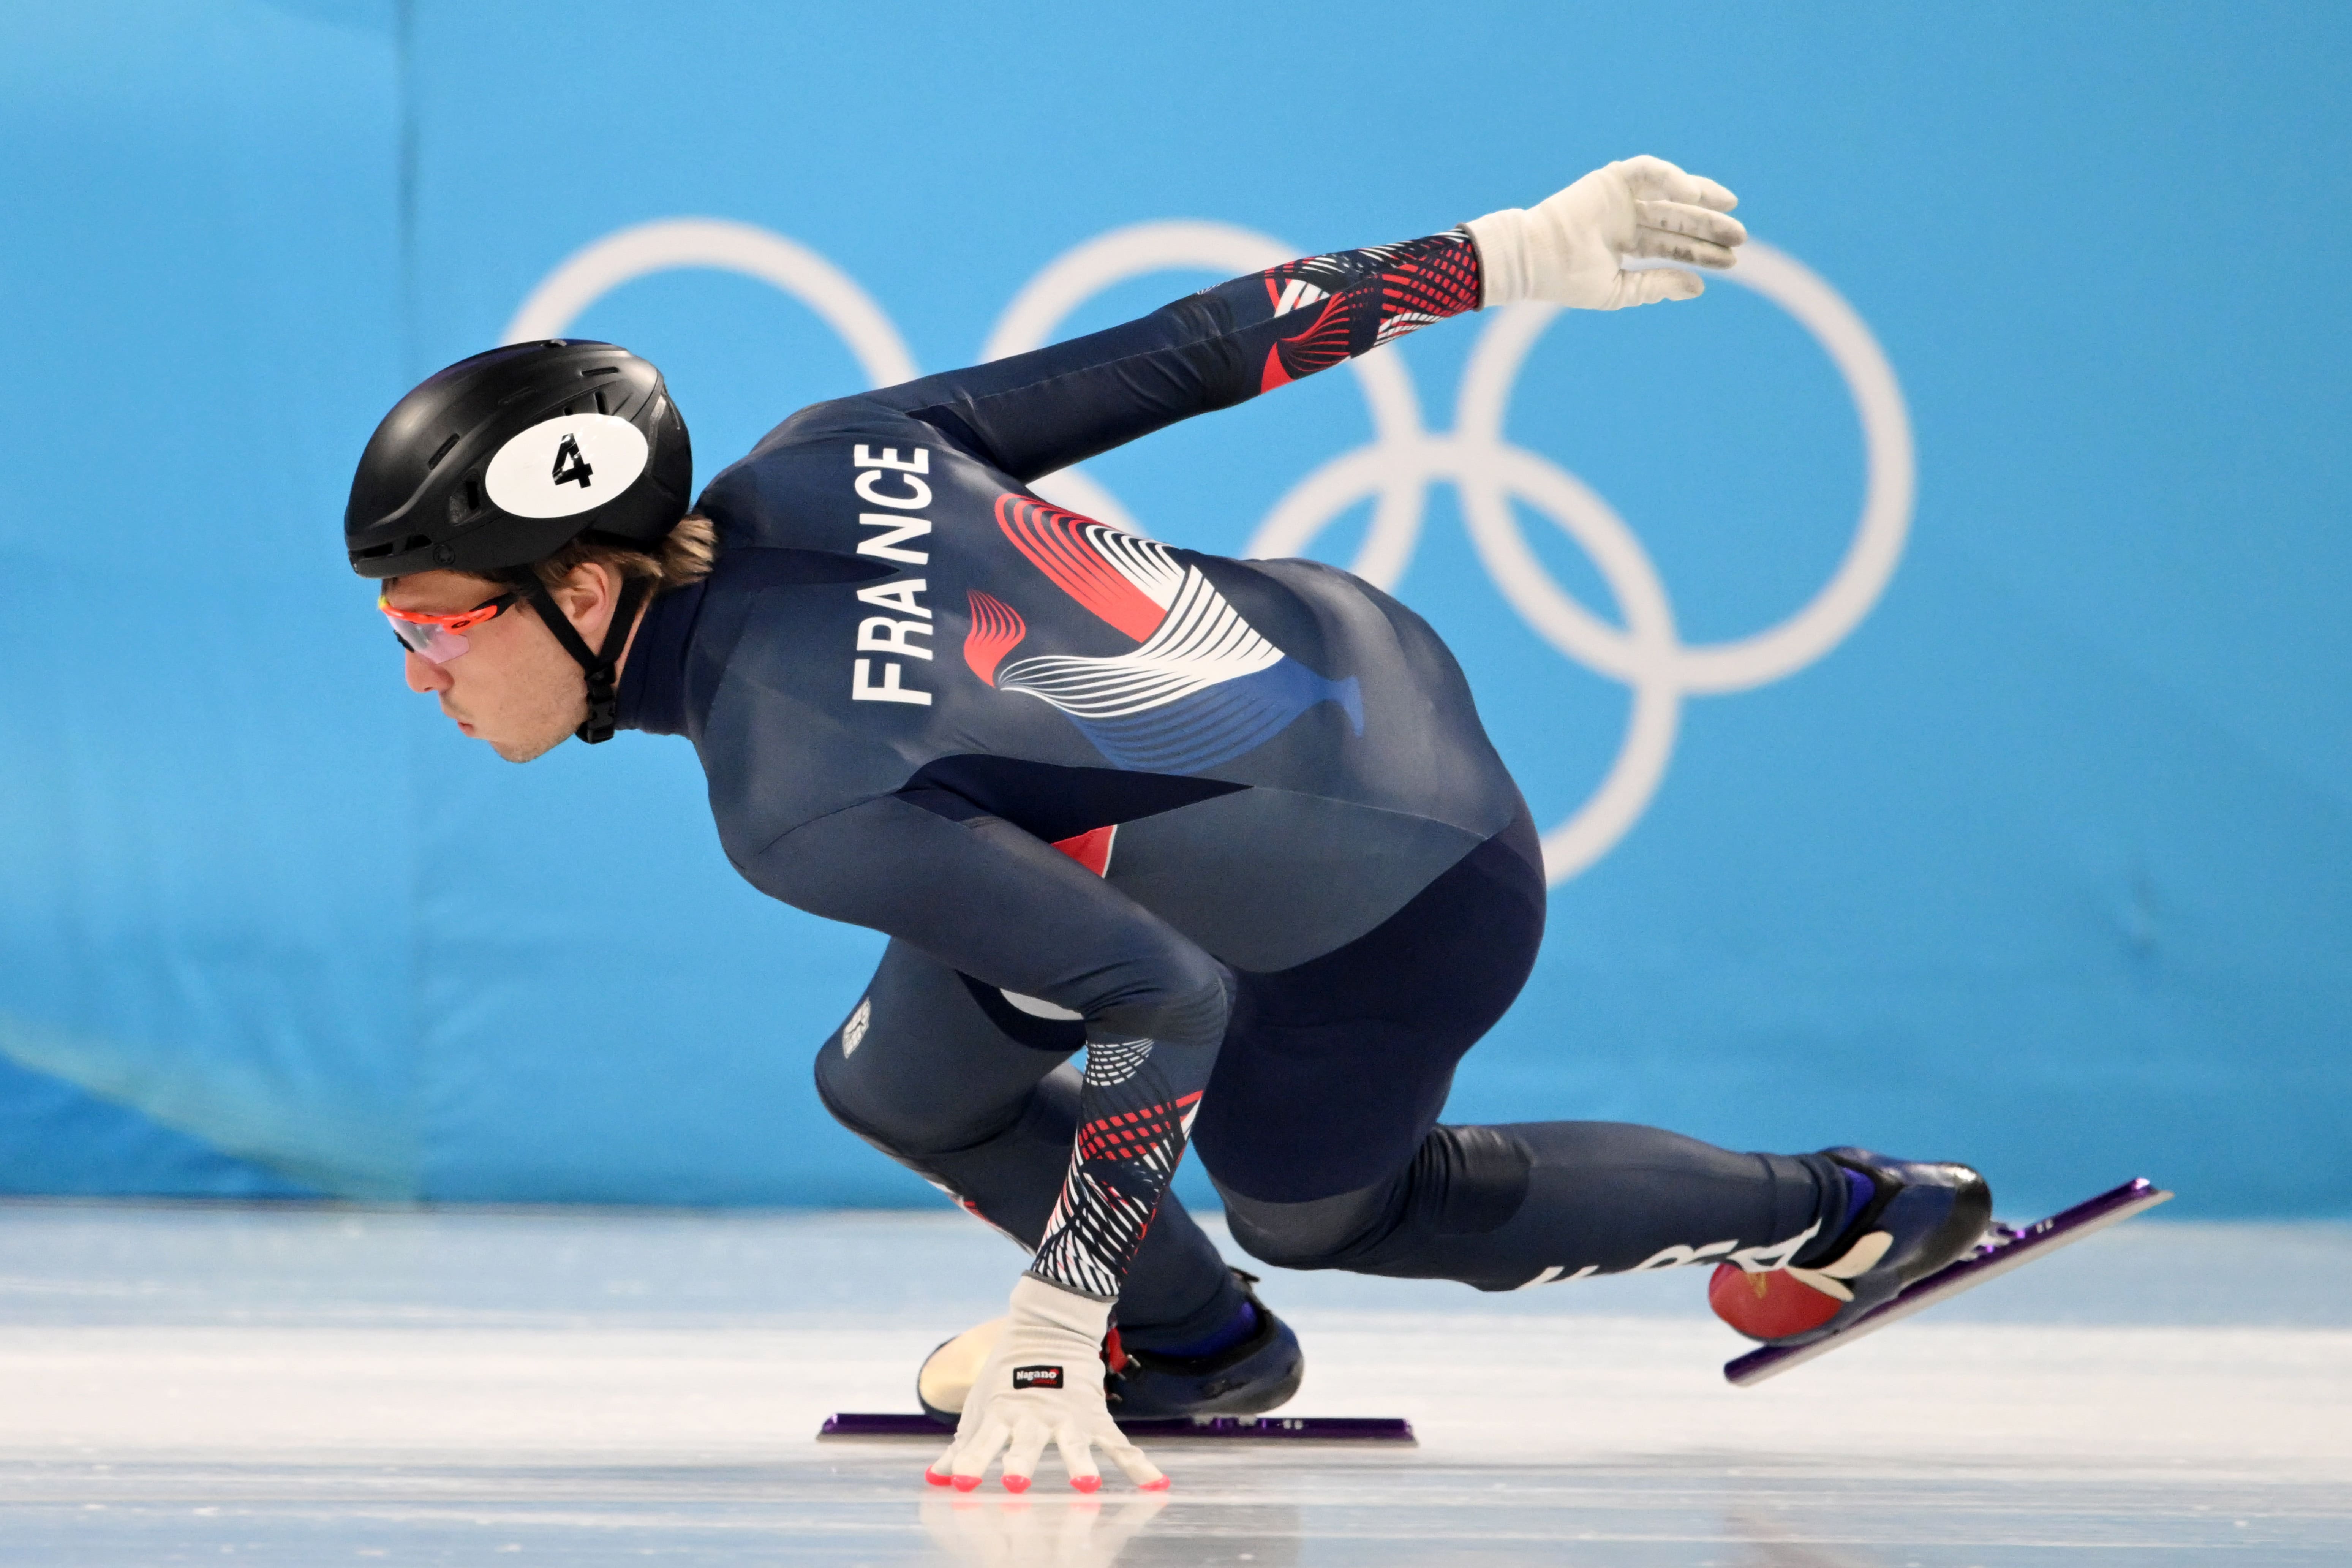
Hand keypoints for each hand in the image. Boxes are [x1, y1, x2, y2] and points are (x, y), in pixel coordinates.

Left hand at [926, 1276, 1167, 1493]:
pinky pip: (1119, 1443)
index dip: (971, 1462)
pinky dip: (1139, 1464)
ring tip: (1086, 1487)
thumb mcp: (982, 1407)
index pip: (981, 1441)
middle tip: (1015, 1483)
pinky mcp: (1095, 1414)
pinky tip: (1155, 1485)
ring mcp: (1067, 1414)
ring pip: (1074, 1442)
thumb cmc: (1007, 1376)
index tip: (961, 1485)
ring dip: (1080, 1464)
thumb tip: (934, 1480)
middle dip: (1021, 1462)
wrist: (1049, 1326)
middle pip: (1026, 1442)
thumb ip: (962, 1447)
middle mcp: (1033, 1415)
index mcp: (1001, 1413)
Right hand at [1466, 155, 1744, 309]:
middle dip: (1709, 227)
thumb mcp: (1620, 290)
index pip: (1672, 244)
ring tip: (1730, 209)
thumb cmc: (1566, 279)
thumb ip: (1656, 286)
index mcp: (1626, 243)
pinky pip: (1649, 171)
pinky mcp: (1612, 178)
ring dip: (1701, 199)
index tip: (1732, 261)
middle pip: (1678, 218)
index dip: (1702, 252)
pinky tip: (1695, 195)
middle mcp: (1627, 217)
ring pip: (1670, 193)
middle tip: (1740, 237)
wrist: (1533, 260)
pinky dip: (1672, 178)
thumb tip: (1698, 287)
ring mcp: (1620, 196)